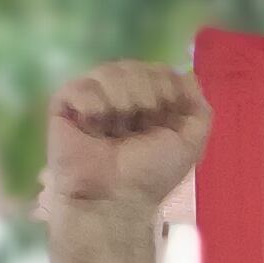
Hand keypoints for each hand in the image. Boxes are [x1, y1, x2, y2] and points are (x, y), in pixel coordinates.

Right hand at [43, 61, 209, 215]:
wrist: (113, 195)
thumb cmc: (151, 174)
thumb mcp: (190, 145)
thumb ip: (198, 110)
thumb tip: (187, 74)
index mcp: (151, 105)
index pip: (161, 71)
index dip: (166, 89)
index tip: (164, 118)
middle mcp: (122, 98)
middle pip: (137, 67)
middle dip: (145, 95)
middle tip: (139, 125)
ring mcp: (93, 99)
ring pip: (110, 70)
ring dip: (121, 99)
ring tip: (116, 127)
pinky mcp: (65, 104)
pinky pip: (82, 84)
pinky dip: (92, 103)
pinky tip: (93, 124)